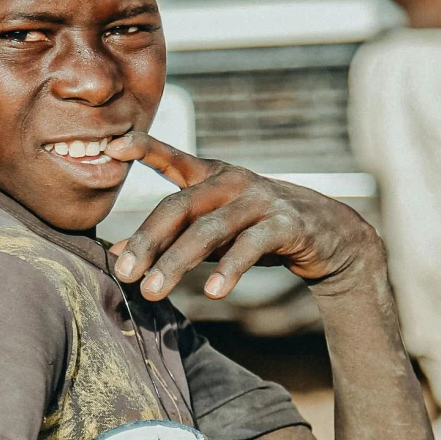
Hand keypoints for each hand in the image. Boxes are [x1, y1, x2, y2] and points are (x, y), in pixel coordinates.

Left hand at [107, 134, 382, 300]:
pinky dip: (230, 270)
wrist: (328, 236)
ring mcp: (260, 200)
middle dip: (147, 240)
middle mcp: (232, 181)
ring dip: (177, 262)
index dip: (144, 148)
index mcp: (210, 175)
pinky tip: (212, 293)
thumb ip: (168, 238)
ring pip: (210, 229)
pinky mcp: (286, 223)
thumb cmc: (256, 230)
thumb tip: (114, 256)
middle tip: (122, 273)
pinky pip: (251, 246)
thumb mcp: (210, 232)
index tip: (112, 146)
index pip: (171, 157)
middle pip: (180, 205)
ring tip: (152, 291)